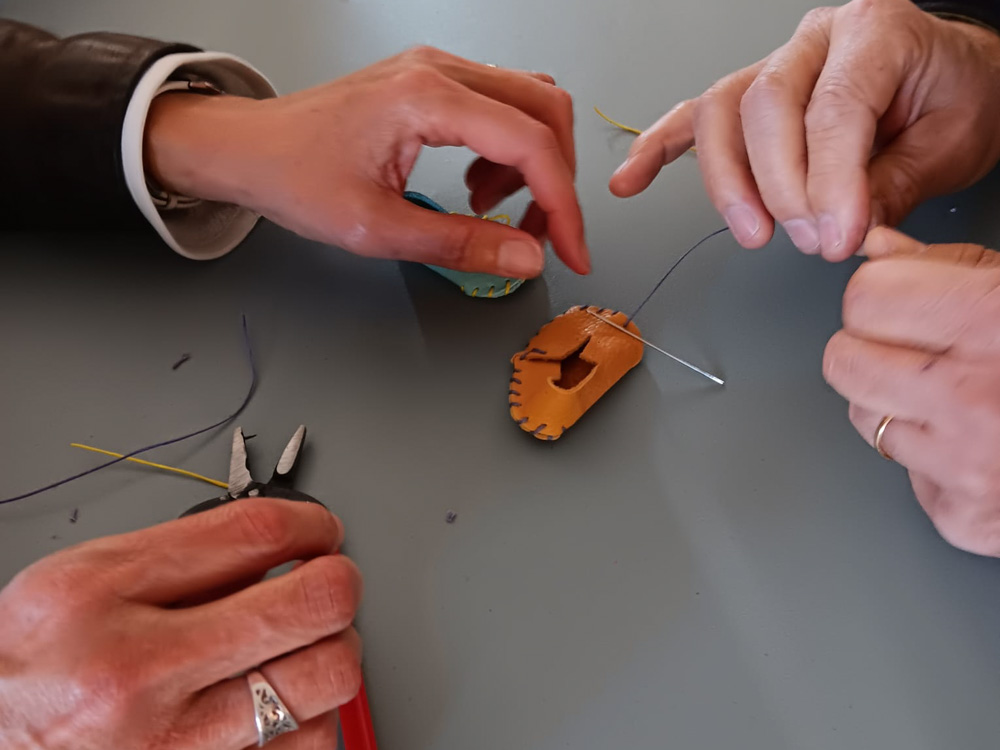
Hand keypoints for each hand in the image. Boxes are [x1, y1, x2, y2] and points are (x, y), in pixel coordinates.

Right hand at [0, 499, 362, 748]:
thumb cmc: (28, 670)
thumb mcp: (82, 581)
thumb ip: (178, 556)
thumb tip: (277, 549)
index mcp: (100, 595)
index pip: (257, 534)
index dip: (312, 523)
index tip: (322, 532)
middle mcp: (136, 672)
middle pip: (313, 604)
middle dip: (338, 584)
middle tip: (329, 586)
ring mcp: (171, 745)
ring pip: (326, 680)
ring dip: (330, 655)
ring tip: (301, 649)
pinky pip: (308, 745)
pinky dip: (309, 719)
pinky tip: (279, 706)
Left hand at [146, 46, 588, 277]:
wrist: (249, 148)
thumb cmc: (293, 176)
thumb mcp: (377, 228)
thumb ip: (460, 244)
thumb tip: (527, 257)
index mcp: (426, 98)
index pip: (530, 143)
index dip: (563, 204)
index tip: (572, 251)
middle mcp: (439, 70)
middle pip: (545, 109)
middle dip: (557, 179)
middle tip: (540, 235)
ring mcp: (436, 71)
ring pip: (528, 104)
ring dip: (532, 164)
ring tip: (492, 212)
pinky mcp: (431, 83)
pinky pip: (498, 107)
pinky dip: (507, 152)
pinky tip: (475, 189)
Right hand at [610, 0, 999, 259]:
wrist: (952, 79)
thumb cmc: (955, 98)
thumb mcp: (950, 143)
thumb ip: (894, 186)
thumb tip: (844, 231)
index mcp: (874, 32)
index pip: (833, 110)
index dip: (830, 182)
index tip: (838, 239)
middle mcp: (814, 40)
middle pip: (763, 107)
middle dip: (779, 187)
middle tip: (809, 240)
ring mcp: (774, 65)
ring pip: (720, 114)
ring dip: (726, 183)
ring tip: (752, 232)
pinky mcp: (748, 97)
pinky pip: (692, 119)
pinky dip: (657, 149)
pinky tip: (630, 181)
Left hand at [823, 227, 999, 555]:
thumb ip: (951, 266)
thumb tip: (877, 250)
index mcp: (992, 324)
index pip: (864, 297)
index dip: (881, 293)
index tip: (901, 298)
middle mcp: (974, 399)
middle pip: (843, 360)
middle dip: (871, 347)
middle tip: (920, 347)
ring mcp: (967, 467)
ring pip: (865, 419)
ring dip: (897, 404)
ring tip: (961, 397)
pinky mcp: (965, 518)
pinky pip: (906, 474)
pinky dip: (932, 458)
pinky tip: (982, 444)